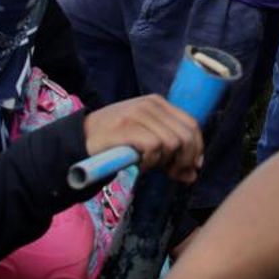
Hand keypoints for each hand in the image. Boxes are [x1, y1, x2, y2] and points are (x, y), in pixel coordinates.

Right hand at [83, 94, 203, 183]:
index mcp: (159, 103)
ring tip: (148, 165)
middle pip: (186, 135)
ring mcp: (138, 114)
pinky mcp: (126, 127)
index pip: (192, 124)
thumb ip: (171, 155)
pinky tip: (139, 165)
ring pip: (172, 142)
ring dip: (164, 161)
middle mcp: (151, 104)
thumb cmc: (116, 141)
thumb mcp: (147, 143)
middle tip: (170, 173)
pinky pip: (154, 147)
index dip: (197, 148)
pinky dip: (150, 162)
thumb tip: (193, 175)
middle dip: (184, 160)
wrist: (81, 139)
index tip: (191, 167)